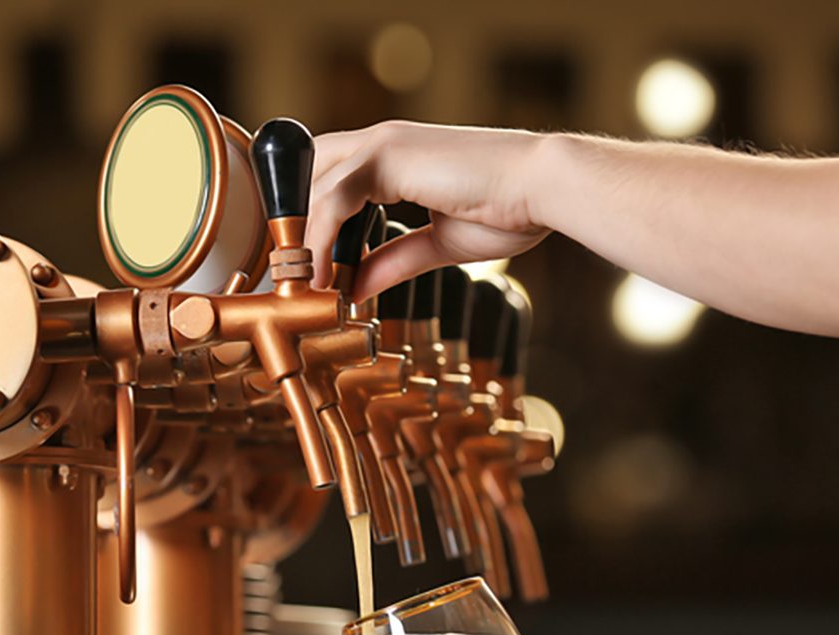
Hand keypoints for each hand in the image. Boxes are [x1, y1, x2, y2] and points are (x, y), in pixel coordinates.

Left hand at [307, 121, 551, 297]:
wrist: (544, 190)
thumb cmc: (509, 209)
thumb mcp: (437, 245)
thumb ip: (394, 261)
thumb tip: (356, 287)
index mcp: (395, 159)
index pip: (330, 179)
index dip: (311, 222)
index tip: (310, 272)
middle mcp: (382, 143)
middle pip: (309, 175)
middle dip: (294, 225)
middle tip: (294, 280)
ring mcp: (384, 144)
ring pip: (314, 187)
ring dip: (302, 240)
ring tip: (302, 288)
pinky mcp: (389, 155)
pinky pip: (334, 197)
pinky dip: (320, 238)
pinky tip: (322, 277)